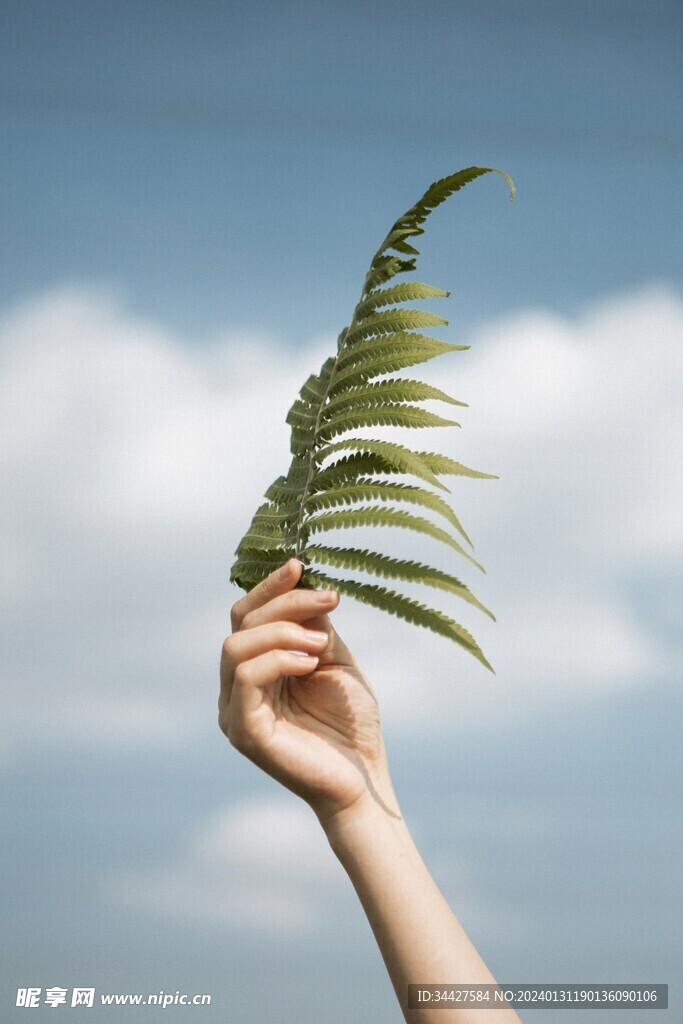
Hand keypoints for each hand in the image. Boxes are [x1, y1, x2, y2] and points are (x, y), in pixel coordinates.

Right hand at [219, 558, 395, 826]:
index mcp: (255, 669)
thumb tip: (303, 582)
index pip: (247, 616)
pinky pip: (245, 679)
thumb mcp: (333, 660)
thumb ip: (314, 626)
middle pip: (241, 624)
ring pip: (236, 647)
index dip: (269, 587)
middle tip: (328, 601)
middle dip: (284, 604)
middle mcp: (235, 688)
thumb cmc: (350, 724)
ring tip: (320, 643)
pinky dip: (277, 660)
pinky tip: (310, 663)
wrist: (364, 778)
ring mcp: (234, 710)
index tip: (300, 566)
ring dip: (281, 632)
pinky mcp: (244, 731)